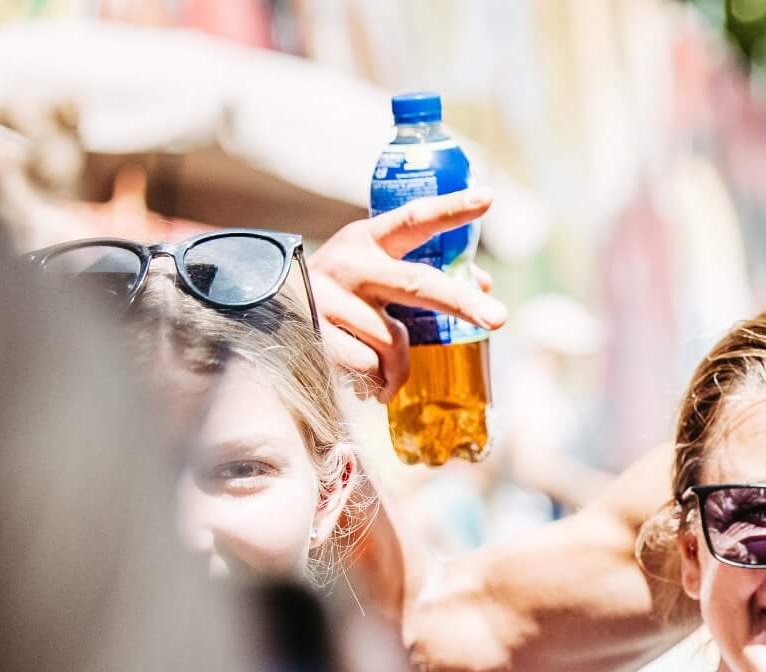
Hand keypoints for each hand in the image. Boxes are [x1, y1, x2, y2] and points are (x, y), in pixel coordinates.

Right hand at [309, 191, 507, 399]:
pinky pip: (366, 367)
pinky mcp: (315, 333)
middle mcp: (351, 264)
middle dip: (461, 302)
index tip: (487, 197)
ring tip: (389, 372)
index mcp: (369, 239)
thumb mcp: (376, 267)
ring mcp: (331, 298)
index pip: (415, 219)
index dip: (450, 209)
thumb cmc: (341, 288)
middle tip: (499, 318)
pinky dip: (374, 380)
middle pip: (417, 284)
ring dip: (399, 366)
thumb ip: (424, 270)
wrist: (266, 306)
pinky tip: (363, 377)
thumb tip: (483, 283)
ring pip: (392, 342)